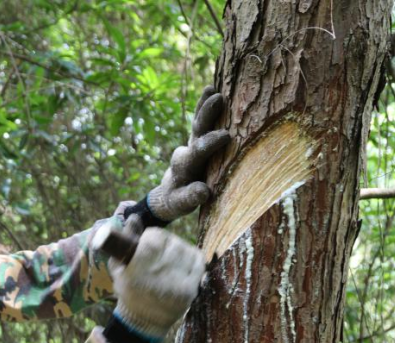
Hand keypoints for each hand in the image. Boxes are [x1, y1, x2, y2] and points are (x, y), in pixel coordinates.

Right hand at [101, 225, 205, 338]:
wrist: (143, 322)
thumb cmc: (129, 291)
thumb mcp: (118, 268)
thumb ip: (124, 241)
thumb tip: (134, 217)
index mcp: (139, 268)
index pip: (155, 237)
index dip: (152, 237)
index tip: (148, 243)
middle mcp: (159, 274)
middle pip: (171, 242)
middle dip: (165, 243)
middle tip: (160, 252)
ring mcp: (177, 283)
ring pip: (185, 249)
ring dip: (179, 249)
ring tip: (170, 259)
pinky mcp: (191, 289)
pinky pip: (198, 261)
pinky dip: (191, 258)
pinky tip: (182, 263)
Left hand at [142, 87, 229, 222]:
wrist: (168, 194)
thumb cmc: (178, 201)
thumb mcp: (182, 204)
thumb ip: (191, 197)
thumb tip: (204, 191)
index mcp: (184, 167)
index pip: (198, 152)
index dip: (210, 142)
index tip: (226, 135)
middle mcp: (187, 151)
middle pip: (196, 130)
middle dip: (206, 115)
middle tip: (218, 99)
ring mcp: (192, 143)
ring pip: (198, 122)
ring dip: (205, 105)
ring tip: (213, 89)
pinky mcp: (196, 139)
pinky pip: (200, 120)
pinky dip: (204, 104)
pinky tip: (211, 87)